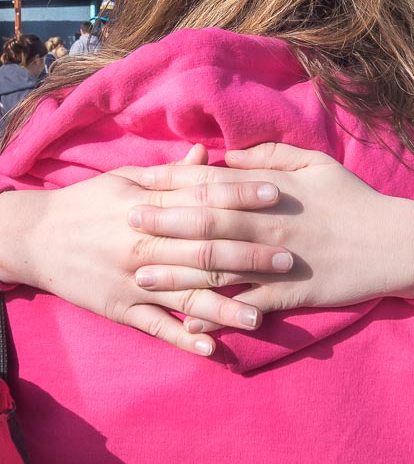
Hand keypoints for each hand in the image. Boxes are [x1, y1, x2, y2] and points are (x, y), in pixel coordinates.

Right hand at [0, 145, 291, 355]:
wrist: (37, 236)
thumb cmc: (88, 202)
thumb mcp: (125, 178)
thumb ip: (171, 172)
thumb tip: (207, 153)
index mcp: (147, 206)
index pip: (203, 198)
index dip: (241, 194)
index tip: (277, 194)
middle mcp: (144, 243)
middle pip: (204, 249)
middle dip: (249, 254)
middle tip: (289, 259)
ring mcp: (132, 280)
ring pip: (186, 295)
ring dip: (226, 308)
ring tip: (263, 317)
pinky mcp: (120, 309)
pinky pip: (156, 327)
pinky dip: (183, 337)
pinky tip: (214, 348)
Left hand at [129, 143, 413, 332]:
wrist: (392, 242)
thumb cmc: (351, 197)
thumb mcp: (314, 162)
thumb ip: (268, 155)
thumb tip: (227, 153)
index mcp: (271, 189)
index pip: (213, 182)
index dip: (174, 180)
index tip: (142, 179)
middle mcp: (267, 223)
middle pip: (206, 221)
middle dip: (163, 219)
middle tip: (127, 220)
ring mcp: (276, 261)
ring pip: (218, 265)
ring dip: (177, 269)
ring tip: (141, 272)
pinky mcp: (288, 294)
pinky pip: (244, 305)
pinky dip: (215, 311)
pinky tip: (186, 317)